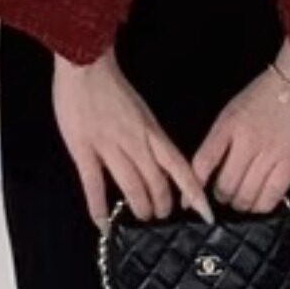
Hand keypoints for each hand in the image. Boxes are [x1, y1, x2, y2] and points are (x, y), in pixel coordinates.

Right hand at [52, 46, 215, 228]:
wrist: (86, 64)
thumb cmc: (111, 87)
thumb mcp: (141, 113)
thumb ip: (149, 138)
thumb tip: (158, 163)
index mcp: (152, 131)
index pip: (181, 168)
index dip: (194, 193)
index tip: (206, 214)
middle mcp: (136, 142)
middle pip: (157, 183)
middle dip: (162, 205)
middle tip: (161, 216)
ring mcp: (109, 147)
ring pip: (132, 187)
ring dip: (139, 207)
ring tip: (142, 217)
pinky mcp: (83, 149)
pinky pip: (94, 185)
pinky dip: (99, 208)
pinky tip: (104, 224)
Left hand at [191, 60, 289, 216]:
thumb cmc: (264, 96)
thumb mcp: (232, 112)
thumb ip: (219, 140)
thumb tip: (207, 172)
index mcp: (228, 125)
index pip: (203, 163)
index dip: (194, 188)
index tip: (190, 200)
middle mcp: (247, 141)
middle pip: (225, 185)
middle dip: (221, 197)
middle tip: (224, 196)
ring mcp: (271, 153)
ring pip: (247, 195)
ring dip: (241, 204)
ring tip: (241, 201)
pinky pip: (272, 195)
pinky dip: (261, 205)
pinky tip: (259, 203)